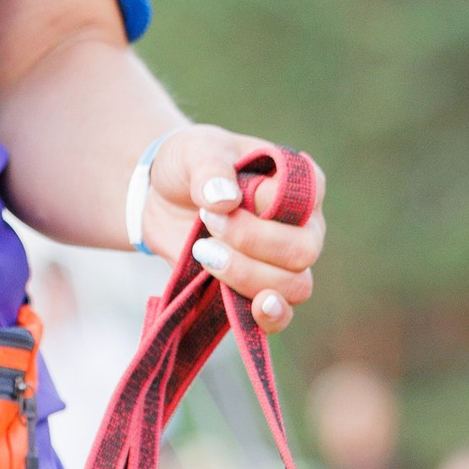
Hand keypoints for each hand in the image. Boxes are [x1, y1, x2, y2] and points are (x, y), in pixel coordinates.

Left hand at [141, 126, 323, 331]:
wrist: (160, 198)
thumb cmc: (190, 166)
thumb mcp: (194, 151)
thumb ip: (210, 169)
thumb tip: (226, 201)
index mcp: (298, 184)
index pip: (309, 199)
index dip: (269, 204)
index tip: (224, 197)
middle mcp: (302, 226)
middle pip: (303, 250)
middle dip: (253, 242)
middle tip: (208, 222)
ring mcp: (284, 263)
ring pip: (294, 285)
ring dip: (249, 275)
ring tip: (205, 252)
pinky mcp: (259, 291)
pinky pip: (280, 317)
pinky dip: (269, 317)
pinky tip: (253, 309)